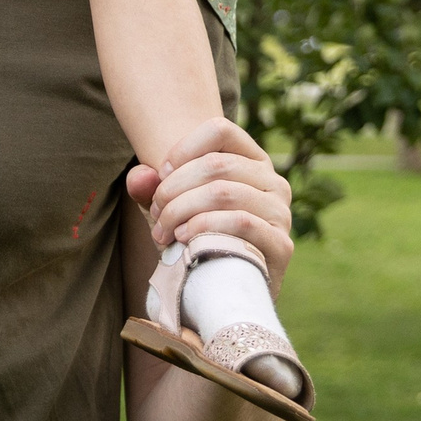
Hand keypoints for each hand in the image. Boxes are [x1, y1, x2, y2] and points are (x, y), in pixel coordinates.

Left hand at [127, 118, 294, 296]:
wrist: (224, 291)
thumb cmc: (197, 238)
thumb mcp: (171, 208)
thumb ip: (151, 189)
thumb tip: (139, 176)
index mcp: (252, 161)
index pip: (220, 130)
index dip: (183, 148)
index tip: (160, 174)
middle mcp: (273, 181)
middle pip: (216, 163)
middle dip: (174, 188)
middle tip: (156, 213)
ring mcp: (281, 212)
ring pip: (223, 192)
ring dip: (182, 210)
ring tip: (162, 231)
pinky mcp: (281, 244)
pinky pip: (240, 222)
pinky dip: (204, 227)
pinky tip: (183, 239)